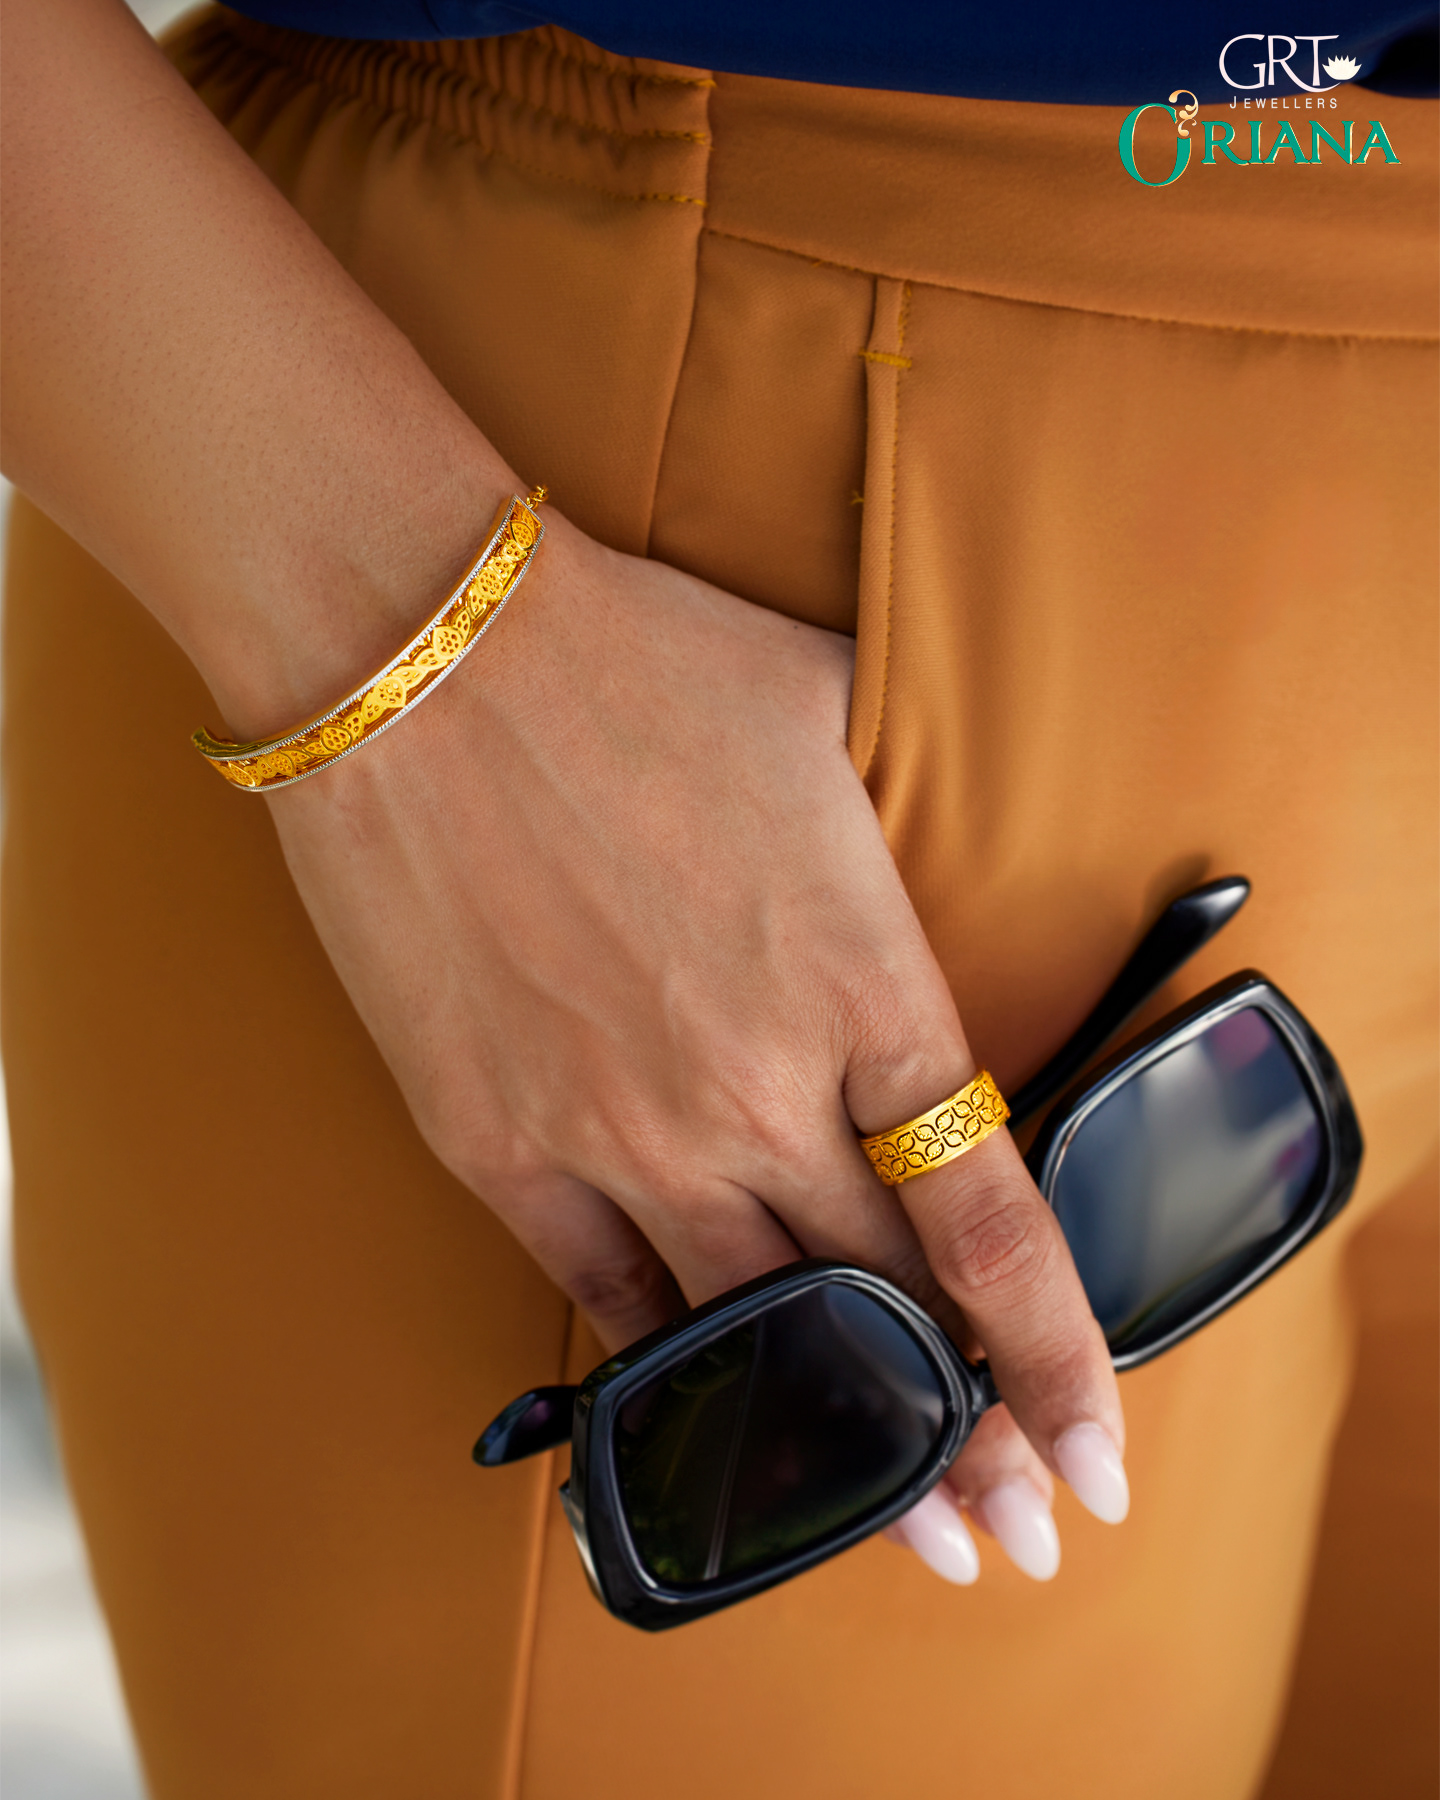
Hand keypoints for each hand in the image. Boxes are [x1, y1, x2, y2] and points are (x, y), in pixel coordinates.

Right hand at [267, 507, 1127, 1578]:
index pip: (993, 1225)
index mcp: (865, 987)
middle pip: (886, 1308)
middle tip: (1008, 1526)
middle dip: (962, 1436)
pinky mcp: (498, 1141)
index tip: (1093, 1459)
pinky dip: (669, 1359)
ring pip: (754, 1333)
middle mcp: (755, 1090)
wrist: (422, 659)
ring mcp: (619, 1130)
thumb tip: (934, 805)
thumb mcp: (822, 704)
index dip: (1057, 1364)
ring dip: (829, 1442)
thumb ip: (899, 795)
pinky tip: (708, 1397)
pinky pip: (604, 1296)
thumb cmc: (633, 661)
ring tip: (889, 1527)